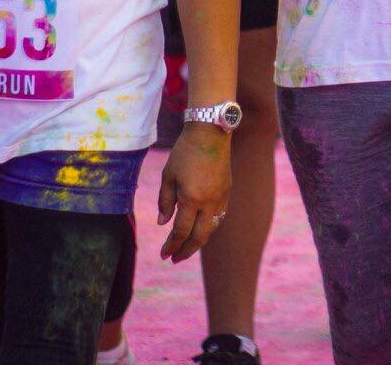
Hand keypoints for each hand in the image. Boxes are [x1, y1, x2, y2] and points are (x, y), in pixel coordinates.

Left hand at [158, 122, 231, 262]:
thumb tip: (163, 223)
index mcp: (191, 199)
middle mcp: (209, 202)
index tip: (164, 255)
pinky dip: (209, 226)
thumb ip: (165, 201)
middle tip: (175, 258)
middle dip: (186, 250)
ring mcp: (221, 197)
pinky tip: (201, 227)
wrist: (211, 132)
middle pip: (200, 236)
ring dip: (199, 240)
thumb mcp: (168, 176)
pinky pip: (219, 216)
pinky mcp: (227, 190)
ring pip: (212, 228)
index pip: (181, 231)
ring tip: (187, 246)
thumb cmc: (185, 152)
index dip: (171, 246)